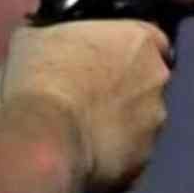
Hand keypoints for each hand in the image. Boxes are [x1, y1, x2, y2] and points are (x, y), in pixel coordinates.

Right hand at [1, 21, 171, 192]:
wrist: (45, 136)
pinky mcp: (143, 158)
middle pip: (149, 79)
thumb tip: (50, 39)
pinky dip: (115, 153)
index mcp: (140, 41)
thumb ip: (59, 34)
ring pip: (144, 119)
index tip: (107, 58)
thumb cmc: (41, 76)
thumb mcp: (36, 36)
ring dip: (123, 121)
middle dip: (128, 86)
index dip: (128, 49)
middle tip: (92, 94)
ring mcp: (154, 121)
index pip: (152, 39)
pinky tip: (88, 154)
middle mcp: (157, 78)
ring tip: (87, 129)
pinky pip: (132, 152)